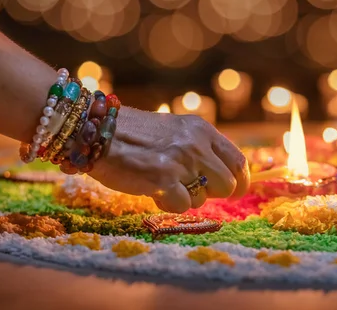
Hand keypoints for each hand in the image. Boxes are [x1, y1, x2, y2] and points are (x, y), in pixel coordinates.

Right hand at [89, 107, 249, 212]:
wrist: (98, 131)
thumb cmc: (134, 134)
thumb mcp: (175, 130)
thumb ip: (199, 148)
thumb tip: (223, 175)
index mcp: (201, 130)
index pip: (238, 160)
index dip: (239, 180)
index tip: (234, 191)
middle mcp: (195, 144)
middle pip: (227, 184)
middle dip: (211, 193)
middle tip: (191, 189)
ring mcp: (180, 162)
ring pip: (204, 198)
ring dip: (187, 198)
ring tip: (165, 184)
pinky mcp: (162, 180)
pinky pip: (182, 206)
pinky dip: (169, 203)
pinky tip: (153, 190)